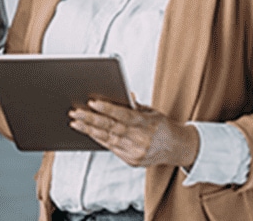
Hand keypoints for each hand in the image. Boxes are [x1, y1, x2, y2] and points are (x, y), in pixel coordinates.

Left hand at [68, 97, 199, 168]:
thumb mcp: (151, 111)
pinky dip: (98, 139)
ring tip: (75, 122)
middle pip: (111, 128)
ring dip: (90, 130)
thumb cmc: (162, 125)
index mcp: (146, 123)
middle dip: (91, 119)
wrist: (177, 148)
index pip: (123, 115)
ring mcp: (136, 152)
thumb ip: (133, 105)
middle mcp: (140, 139)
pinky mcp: (132, 160)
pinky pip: (111, 148)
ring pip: (108, 139)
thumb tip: (120, 91)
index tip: (92, 102)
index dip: (107, 109)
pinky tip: (88, 132)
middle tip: (75, 112)